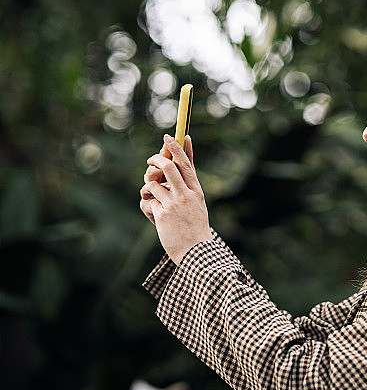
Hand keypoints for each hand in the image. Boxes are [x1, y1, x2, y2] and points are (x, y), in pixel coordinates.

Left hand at [140, 135, 211, 263]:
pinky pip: (146, 201)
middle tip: (150, 161)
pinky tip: (152, 214)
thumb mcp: (196, 205)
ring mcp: (174, 204)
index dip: (176, 148)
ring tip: (149, 195)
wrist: (196, 252)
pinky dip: (145, 204)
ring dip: (146, 186)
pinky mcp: (162, 214)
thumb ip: (186, 187)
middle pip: (167, 167)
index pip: (186, 164)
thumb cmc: (194, 228)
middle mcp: (186, 195)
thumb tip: (172, 173)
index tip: (169, 136)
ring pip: (152, 183)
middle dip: (155, 160)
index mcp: (196, 191)